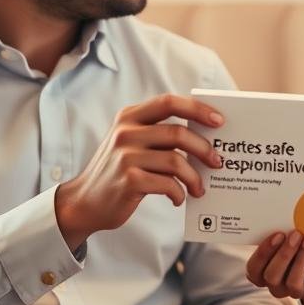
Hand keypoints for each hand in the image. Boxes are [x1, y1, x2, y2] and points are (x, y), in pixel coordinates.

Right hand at [56, 94, 223, 250]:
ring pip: (176, 160)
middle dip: (204, 148)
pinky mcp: (129, 180)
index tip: (219, 121)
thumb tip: (205, 137)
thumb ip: (158, 134)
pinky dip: (178, 193)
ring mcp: (125, 156)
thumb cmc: (118, 172)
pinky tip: (177, 198)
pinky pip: (167, 184)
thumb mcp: (131, 143)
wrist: (84, 202)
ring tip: (199, 188)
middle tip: (217, 162)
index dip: (197, 109)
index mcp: (129, 117)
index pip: (169, 102)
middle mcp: (126, 132)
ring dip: (194, 177)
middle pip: (178, 133)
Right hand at [246, 231, 303, 304]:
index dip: (263, 253)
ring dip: (301, 259)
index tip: (277, 234)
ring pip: (293, 283)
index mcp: (262, 273)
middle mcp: (275, 286)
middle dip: (284, 254)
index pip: (253, 269)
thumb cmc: (297, 250)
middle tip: (295, 235)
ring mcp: (294, 292)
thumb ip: (280, 238)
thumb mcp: (285, 243)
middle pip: (272, 277)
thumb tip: (284, 221)